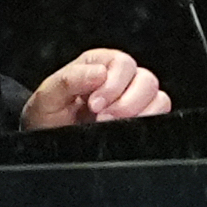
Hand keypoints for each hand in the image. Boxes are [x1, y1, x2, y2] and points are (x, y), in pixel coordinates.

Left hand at [19, 48, 170, 130]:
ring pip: (158, 97)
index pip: (122, 63)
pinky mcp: (141, 118)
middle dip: (126, 102)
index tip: (94, 104)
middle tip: (102, 118)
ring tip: (111, 125)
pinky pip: (161, 114)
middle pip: (146, 79)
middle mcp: (119, 79)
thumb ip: (69, 80)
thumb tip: (99, 74)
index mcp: (98, 65)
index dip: (113, 84)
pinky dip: (148, 121)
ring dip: (138, 113)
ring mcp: (132, 99)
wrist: (46, 143)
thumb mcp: (47, 97)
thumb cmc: (47, 117)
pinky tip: (125, 129)